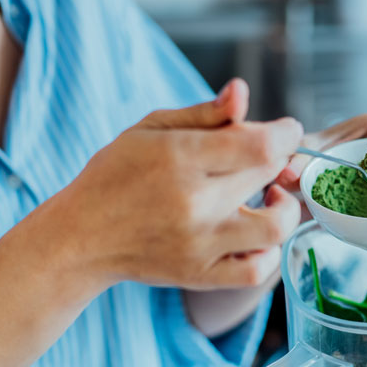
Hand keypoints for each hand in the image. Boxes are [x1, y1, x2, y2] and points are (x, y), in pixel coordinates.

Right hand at [55, 79, 302, 290]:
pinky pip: (257, 272)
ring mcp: (199, 244)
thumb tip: (242, 91)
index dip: (285, 132)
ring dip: (284, 207)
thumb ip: (204, 113)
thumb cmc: (114, 175)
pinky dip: (268, 252)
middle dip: (278, 159)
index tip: (284, 129)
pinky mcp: (199, 275)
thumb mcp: (150, 129)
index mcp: (180, 158)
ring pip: (275, 228)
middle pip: (269, 175)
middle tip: (260, 156)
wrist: (81, 237)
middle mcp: (194, 203)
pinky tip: (254, 233)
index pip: (261, 144)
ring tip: (269, 196)